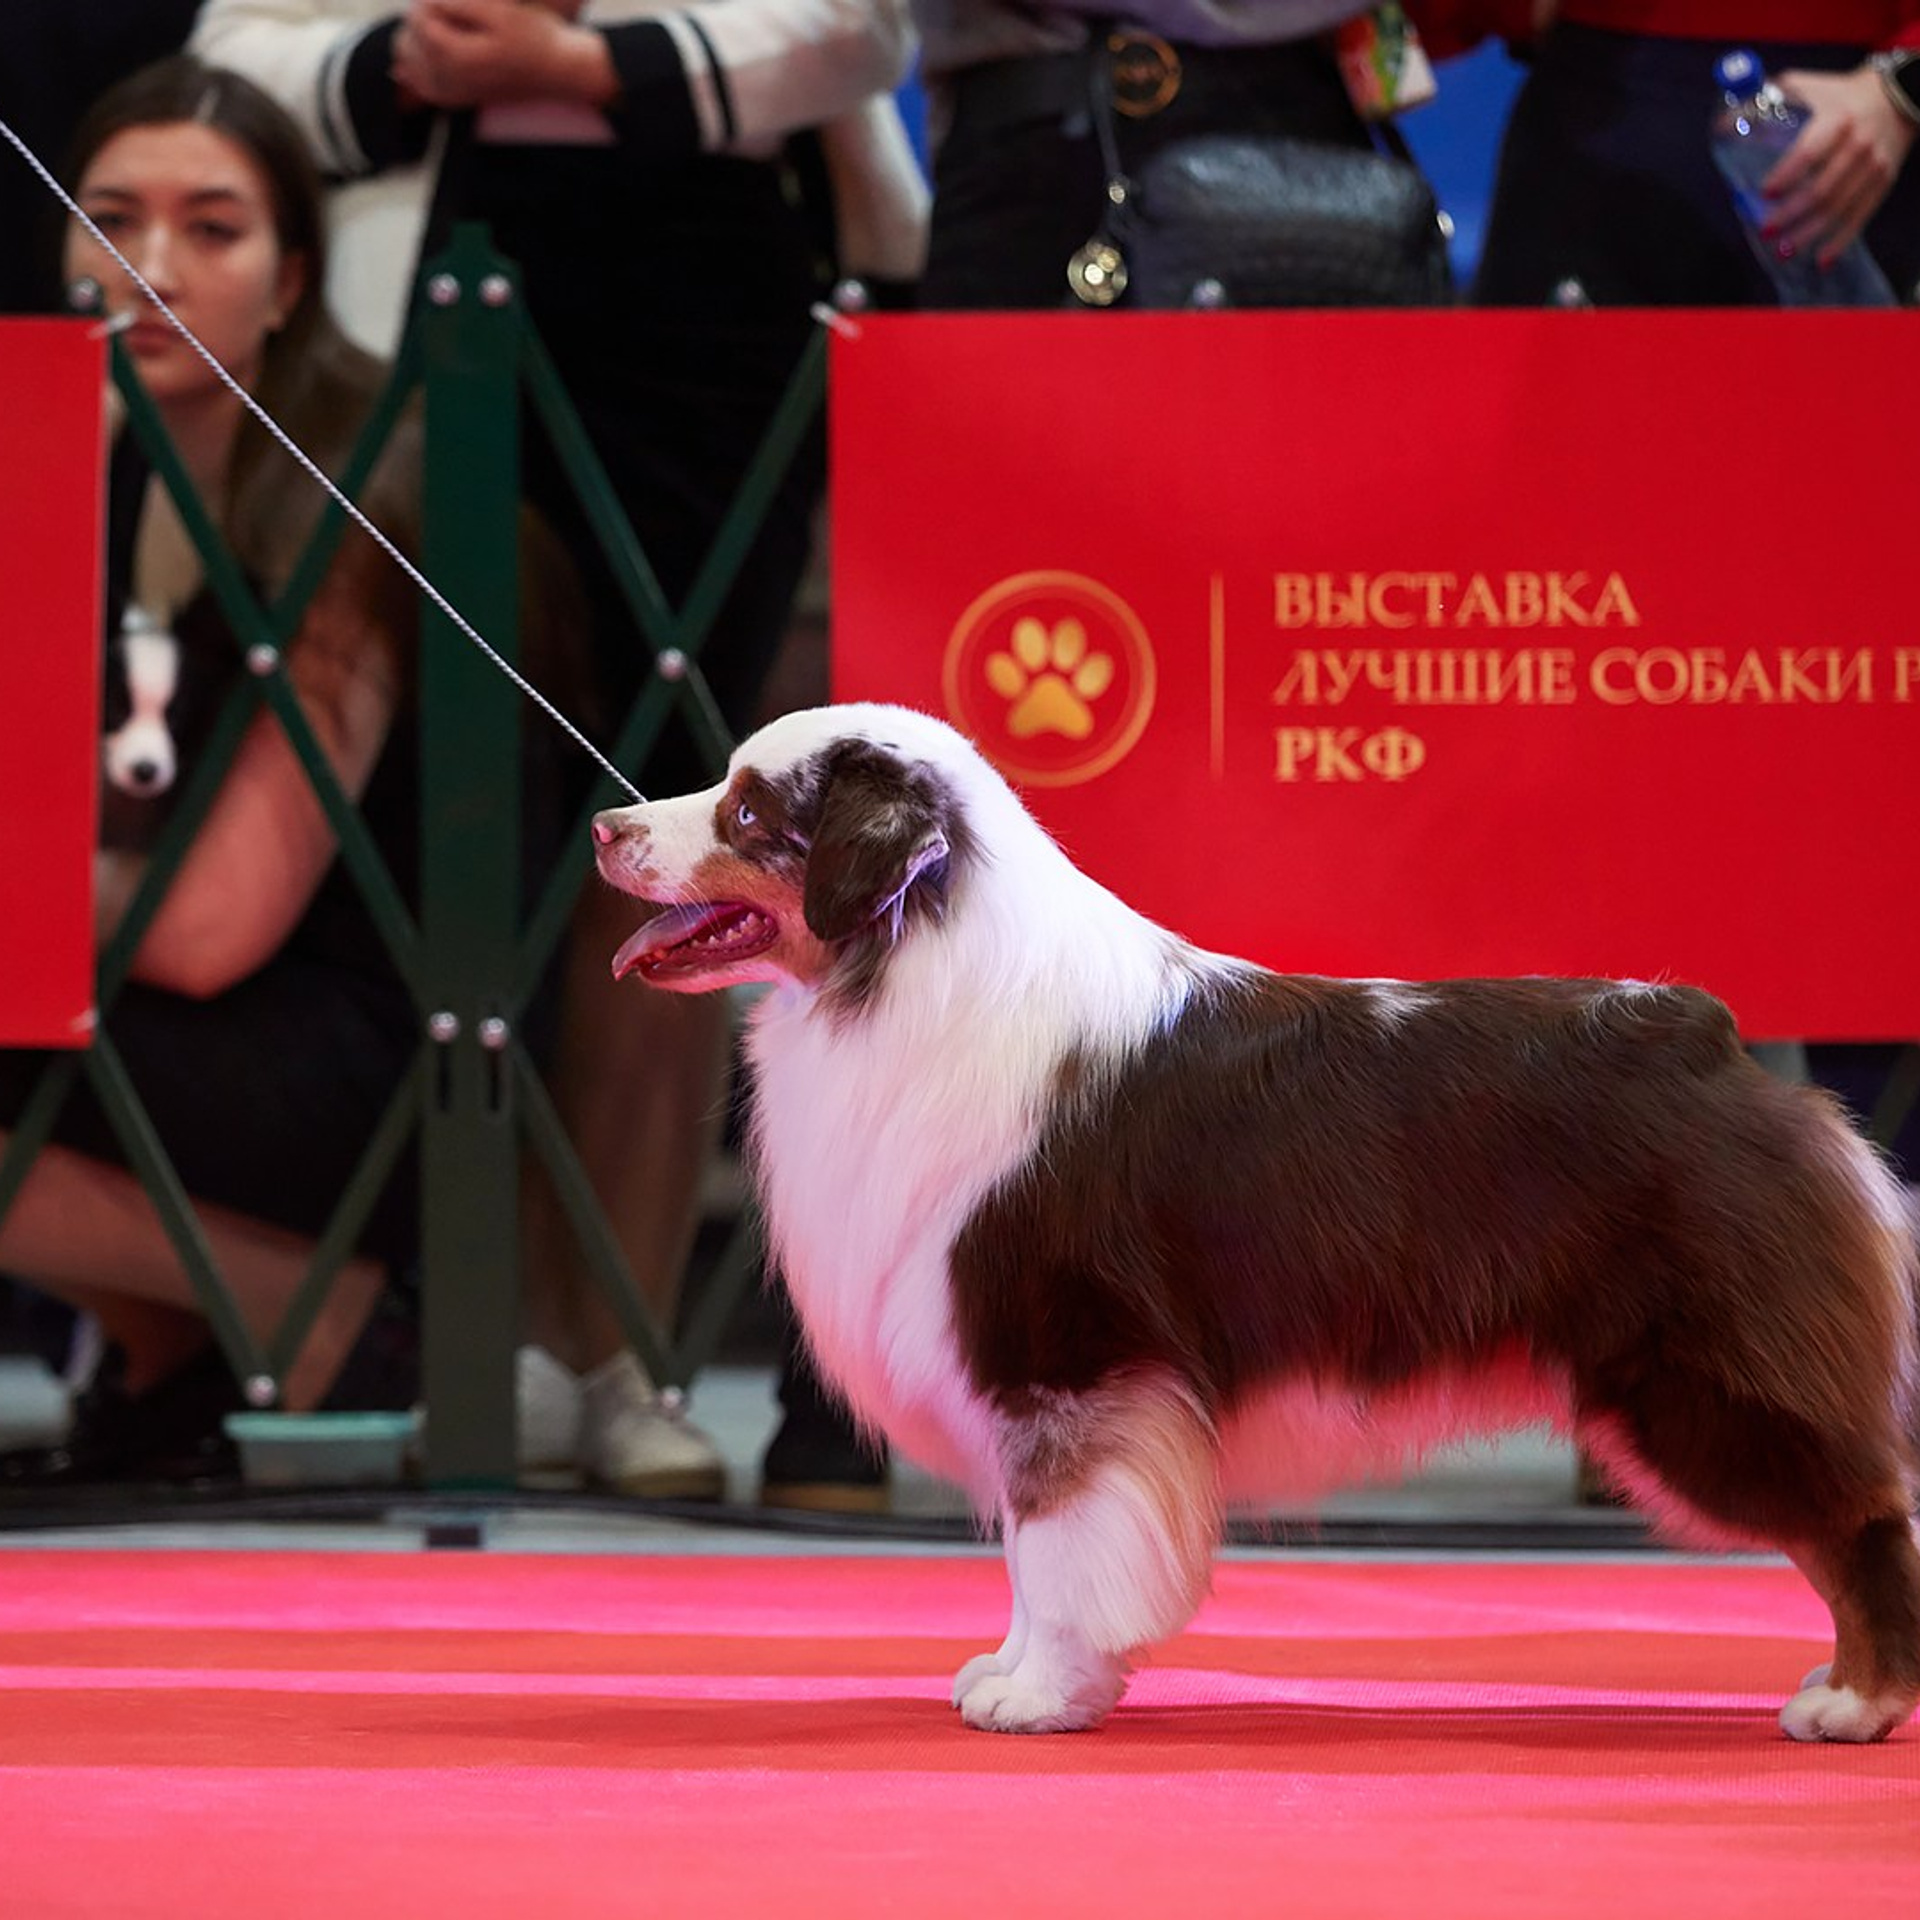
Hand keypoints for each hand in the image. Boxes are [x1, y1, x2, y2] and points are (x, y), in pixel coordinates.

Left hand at [393, 0, 614, 109]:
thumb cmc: (533, 37)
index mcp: (462, 57)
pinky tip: (417, 60)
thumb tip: (430, 2)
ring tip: (428, 26)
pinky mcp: (462, 100)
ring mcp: (459, 94)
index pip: (422, 25)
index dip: (424, 5)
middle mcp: (456, 81)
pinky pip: (427, 89)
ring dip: (413, 44)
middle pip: (412, 46)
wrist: (557, 72)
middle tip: (432, 8)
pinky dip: (416, 72)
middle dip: (416, 22)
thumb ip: (460, 5)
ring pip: (413, 69)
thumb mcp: (500, 11)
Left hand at [1763, 63, 1916, 264]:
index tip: (1766, 194)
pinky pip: (1861, 216)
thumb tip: (1724, 126)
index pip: (1810, 151)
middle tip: (1766, 231)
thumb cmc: (1836, 95)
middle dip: (1792, 214)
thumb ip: (1765, 102)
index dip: (1787, 175)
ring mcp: (1873, 165)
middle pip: (1822, 187)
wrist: (1894, 96)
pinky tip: (1821, 260)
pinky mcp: (1883, 181)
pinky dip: (1841, 242)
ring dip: (1810, 234)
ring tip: (1784, 251)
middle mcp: (1858, 143)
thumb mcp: (1803, 86)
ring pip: (1839, 207)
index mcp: (1836, 119)